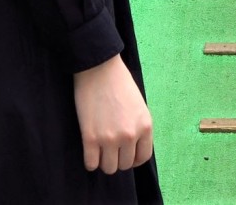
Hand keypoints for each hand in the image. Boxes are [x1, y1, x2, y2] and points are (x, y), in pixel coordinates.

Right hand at [73, 54, 152, 173]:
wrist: (98, 68)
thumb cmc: (118, 83)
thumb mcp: (139, 105)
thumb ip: (138, 127)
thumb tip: (131, 147)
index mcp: (145, 126)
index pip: (142, 158)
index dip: (133, 160)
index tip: (125, 155)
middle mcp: (130, 135)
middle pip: (124, 165)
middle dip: (117, 159)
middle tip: (110, 149)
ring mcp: (110, 138)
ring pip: (109, 168)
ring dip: (104, 161)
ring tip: (99, 150)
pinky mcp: (90, 138)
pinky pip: (91, 164)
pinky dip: (90, 162)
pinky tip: (89, 151)